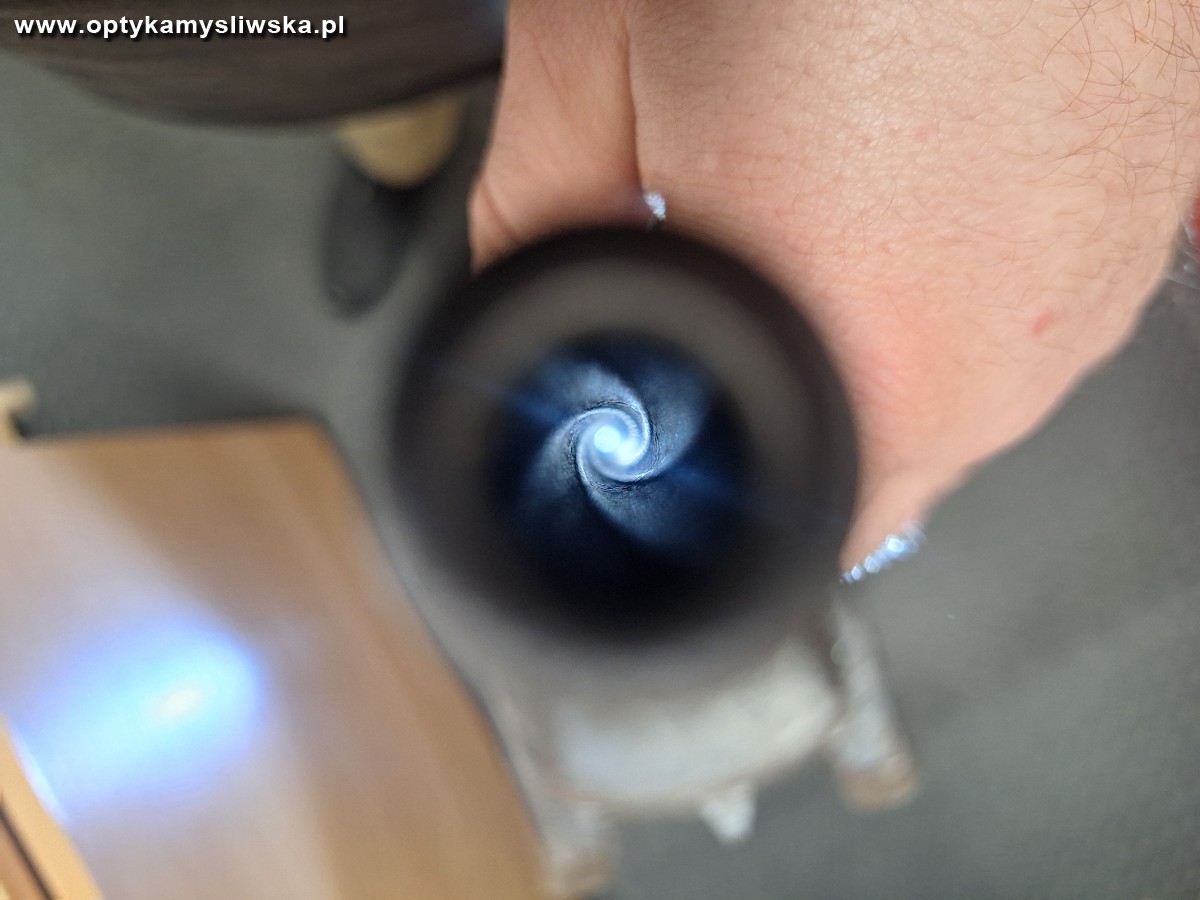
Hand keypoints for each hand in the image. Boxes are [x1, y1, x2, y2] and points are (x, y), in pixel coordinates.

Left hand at [469, 0, 1199, 566]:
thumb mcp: (594, 47)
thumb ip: (535, 208)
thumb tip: (515, 285)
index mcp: (866, 344)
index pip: (808, 535)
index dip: (740, 495)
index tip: (711, 437)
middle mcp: (1008, 343)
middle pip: (889, 463)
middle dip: (806, 401)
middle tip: (754, 278)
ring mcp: (1098, 281)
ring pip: (970, 386)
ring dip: (892, 329)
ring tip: (844, 199)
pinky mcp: (1158, 213)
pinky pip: (1035, 307)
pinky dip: (970, 271)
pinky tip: (921, 175)